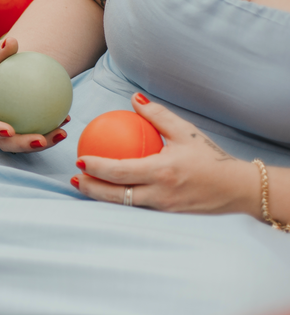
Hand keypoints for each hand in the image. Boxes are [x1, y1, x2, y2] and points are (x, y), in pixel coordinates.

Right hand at [0, 37, 68, 153]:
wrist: (5, 71)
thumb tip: (11, 42)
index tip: (10, 131)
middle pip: (4, 142)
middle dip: (22, 145)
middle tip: (41, 140)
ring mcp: (7, 130)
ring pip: (24, 142)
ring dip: (44, 142)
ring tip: (62, 133)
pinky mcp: (23, 129)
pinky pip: (37, 132)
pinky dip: (51, 129)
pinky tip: (67, 119)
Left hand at [72, 93, 260, 214]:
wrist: (238, 189)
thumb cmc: (211, 158)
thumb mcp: (186, 132)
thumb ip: (157, 115)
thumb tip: (134, 99)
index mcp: (162, 172)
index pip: (120, 171)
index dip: (97, 167)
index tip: (80, 159)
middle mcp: (160, 194)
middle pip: (115, 195)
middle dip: (90, 188)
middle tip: (75, 177)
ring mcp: (163, 208)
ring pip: (124, 205)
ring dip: (101, 197)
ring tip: (85, 186)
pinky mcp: (167, 216)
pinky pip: (137, 208)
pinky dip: (120, 201)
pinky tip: (110, 192)